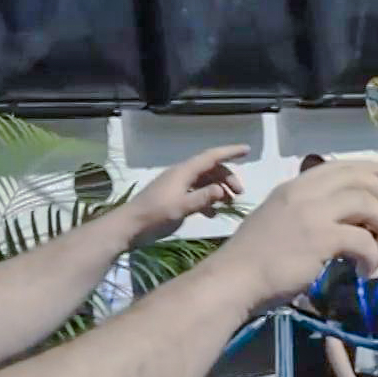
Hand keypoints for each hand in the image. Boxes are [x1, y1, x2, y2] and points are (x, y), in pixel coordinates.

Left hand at [122, 145, 247, 246]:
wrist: (130, 226)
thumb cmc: (154, 215)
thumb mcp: (181, 208)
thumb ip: (202, 198)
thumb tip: (222, 190)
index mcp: (183, 172)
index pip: (211, 157)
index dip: (230, 152)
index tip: (247, 150)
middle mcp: (182, 175)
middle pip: (211, 169)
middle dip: (227, 178)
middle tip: (239, 194)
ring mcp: (178, 185)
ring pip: (205, 181)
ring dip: (219, 189)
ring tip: (229, 204)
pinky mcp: (175, 197)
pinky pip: (197, 192)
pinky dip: (208, 199)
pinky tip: (213, 213)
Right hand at [202, 160, 377, 312]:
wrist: (233, 279)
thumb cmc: (252, 258)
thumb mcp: (276, 219)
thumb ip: (303, 211)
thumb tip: (336, 218)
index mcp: (293, 187)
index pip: (337, 166)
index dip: (365, 167)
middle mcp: (304, 193)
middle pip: (358, 180)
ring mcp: (312, 214)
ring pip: (366, 204)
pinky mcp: (321, 239)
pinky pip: (362, 240)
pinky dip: (372, 256)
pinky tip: (366, 270)